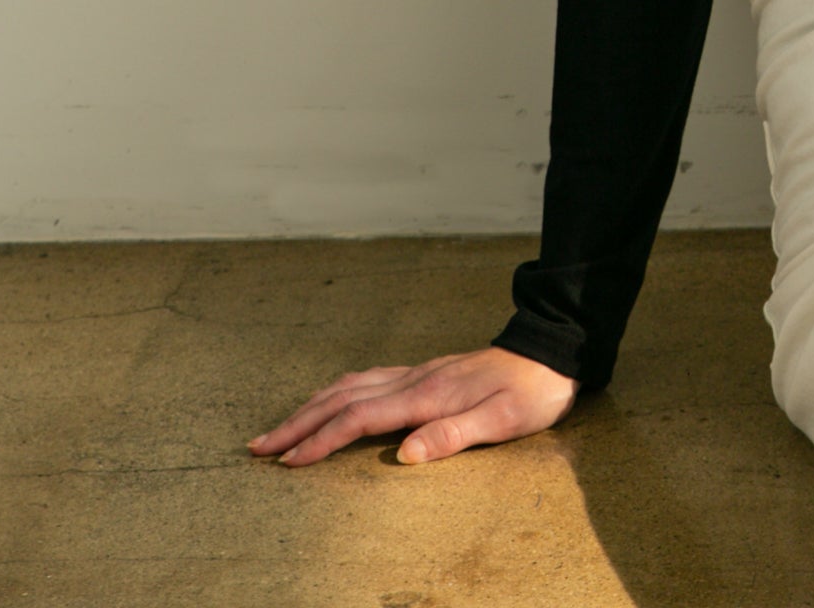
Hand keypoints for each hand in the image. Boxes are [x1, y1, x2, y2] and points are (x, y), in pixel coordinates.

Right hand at [249, 345, 575, 465]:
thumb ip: (452, 435)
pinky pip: (368, 379)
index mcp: (427, 394)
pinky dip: (338, 392)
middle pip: (342, 400)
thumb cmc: (533, 391)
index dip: (322, 440)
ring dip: (312, 406)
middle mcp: (415, 379)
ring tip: (282, 427)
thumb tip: (403, 456)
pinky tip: (333, 398)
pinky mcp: (426, 372)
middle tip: (259, 446)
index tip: (289, 462)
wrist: (553, 351)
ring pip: (350, 386)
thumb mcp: (503, 420)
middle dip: (298, 424)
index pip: (360, 419)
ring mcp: (418, 372)